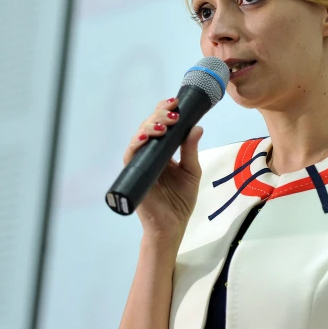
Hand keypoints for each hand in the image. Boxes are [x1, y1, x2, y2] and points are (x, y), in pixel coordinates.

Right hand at [123, 97, 203, 241]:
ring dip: (150, 126)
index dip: (165, 111)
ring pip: (139, 137)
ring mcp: (140, 163)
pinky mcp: (134, 174)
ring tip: (165, 124)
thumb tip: (197, 127)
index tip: (177, 102)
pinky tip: (146, 137)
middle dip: (160, 115)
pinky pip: (130, 155)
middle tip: (173, 111)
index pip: (161, 125)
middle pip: (149, 126)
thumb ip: (191, 151)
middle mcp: (150, 154)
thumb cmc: (181, 201)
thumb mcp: (192, 172)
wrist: (172, 226)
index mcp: (163, 152)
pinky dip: (137, 144)